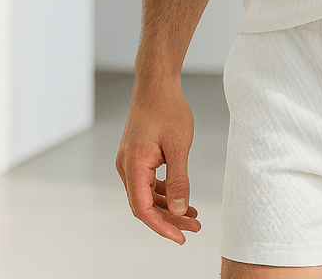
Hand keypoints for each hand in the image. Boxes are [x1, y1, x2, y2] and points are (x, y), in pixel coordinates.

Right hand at [115, 77, 200, 243]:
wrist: (157, 84)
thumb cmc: (168, 109)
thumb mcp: (179, 145)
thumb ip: (179, 179)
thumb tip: (181, 210)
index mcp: (133, 165)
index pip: (143, 209)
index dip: (162, 226)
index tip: (181, 237)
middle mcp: (126, 167)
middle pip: (145, 205)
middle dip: (170, 219)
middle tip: (195, 227)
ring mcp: (130, 162)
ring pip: (147, 195)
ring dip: (168, 206)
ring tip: (193, 216)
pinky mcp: (137, 157)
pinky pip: (148, 182)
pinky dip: (164, 192)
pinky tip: (182, 197)